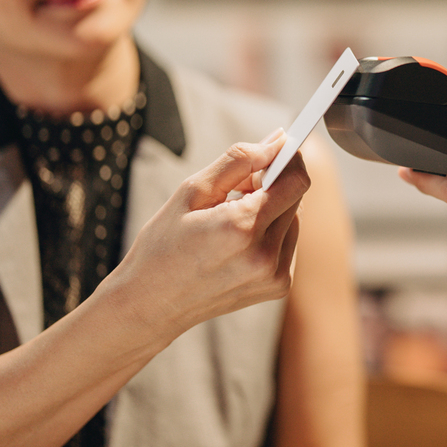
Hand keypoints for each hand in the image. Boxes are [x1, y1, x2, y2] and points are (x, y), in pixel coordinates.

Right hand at [113, 130, 308, 340]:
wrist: (151, 305)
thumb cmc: (162, 246)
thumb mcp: (191, 192)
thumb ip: (238, 161)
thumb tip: (276, 141)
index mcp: (242, 228)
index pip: (295, 181)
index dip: (290, 160)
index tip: (278, 150)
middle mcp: (265, 255)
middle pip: (295, 198)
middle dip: (274, 184)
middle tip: (238, 188)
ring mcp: (274, 275)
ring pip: (293, 219)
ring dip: (272, 209)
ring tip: (232, 218)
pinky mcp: (278, 287)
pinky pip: (288, 243)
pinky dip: (271, 233)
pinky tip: (238, 241)